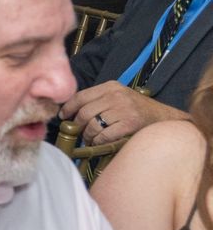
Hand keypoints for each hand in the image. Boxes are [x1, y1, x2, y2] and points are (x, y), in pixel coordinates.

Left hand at [64, 81, 186, 145]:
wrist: (165, 118)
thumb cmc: (137, 109)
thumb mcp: (119, 97)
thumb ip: (98, 100)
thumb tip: (71, 111)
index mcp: (111, 86)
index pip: (80, 96)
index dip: (68, 108)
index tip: (64, 116)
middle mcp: (116, 96)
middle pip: (84, 113)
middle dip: (77, 126)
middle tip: (78, 132)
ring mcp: (124, 109)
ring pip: (92, 125)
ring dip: (87, 136)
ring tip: (90, 139)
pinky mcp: (129, 124)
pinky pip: (104, 135)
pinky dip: (98, 141)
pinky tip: (100, 142)